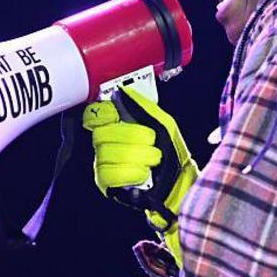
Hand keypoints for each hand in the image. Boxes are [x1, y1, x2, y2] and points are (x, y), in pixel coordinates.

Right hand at [82, 86, 197, 265]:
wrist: (181, 183)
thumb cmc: (173, 154)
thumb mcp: (164, 123)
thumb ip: (144, 106)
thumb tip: (124, 92)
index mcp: (119, 126)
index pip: (95, 115)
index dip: (103, 113)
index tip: (116, 115)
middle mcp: (107, 145)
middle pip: (102, 134)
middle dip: (133, 137)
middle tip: (152, 143)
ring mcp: (104, 164)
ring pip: (107, 154)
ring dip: (138, 156)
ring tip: (153, 160)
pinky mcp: (107, 184)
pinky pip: (109, 174)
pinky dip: (130, 172)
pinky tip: (143, 174)